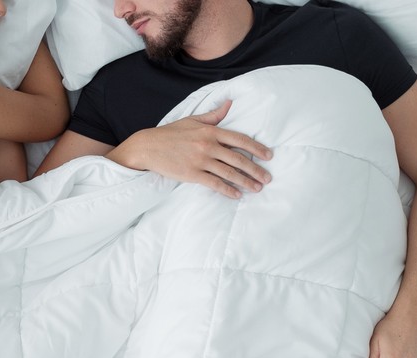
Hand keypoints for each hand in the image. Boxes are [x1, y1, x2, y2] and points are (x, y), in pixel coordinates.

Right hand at [108, 101, 272, 198]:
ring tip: (257, 188)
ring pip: (229, 172)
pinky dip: (227, 190)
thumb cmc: (170, 133)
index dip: (257, 148)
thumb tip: (230, 103)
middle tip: (268, 178)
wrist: (148, 146)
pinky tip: (236, 194)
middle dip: (256, 169)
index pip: (240, 139)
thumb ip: (214, 115)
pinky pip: (214, 183)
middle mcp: (208, 145)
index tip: (269, 156)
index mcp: (210, 131)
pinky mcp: (192, 174)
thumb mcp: (192, 120)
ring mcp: (200, 160)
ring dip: (246, 181)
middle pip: (238, 158)